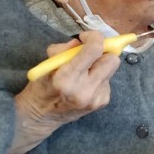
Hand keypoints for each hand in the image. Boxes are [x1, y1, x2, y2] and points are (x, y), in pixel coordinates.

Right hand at [9, 31, 120, 153]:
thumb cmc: (41, 87)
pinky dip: (99, 77)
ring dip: (100, 65)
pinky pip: (107, 81)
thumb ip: (63, 50)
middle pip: (112, 60)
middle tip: (91, 52)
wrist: (41, 117)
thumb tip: (81, 42)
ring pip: (111, 69)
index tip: (85, 37)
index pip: (95, 50)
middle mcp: (85, 90)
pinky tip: (85, 83)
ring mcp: (96, 98)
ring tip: (85, 71)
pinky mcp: (102, 102)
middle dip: (104, 51)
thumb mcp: (46, 64)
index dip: (94, 37)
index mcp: (67, 78)